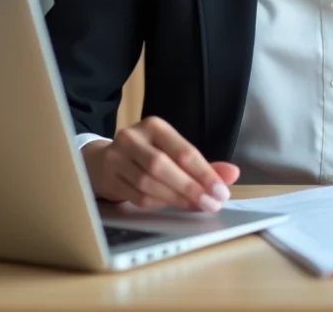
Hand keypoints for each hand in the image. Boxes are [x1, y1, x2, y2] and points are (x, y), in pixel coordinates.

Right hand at [82, 116, 238, 211]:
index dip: (204, 173)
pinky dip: (158, 203)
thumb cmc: (145, 155)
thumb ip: (202, 164)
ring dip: (176, 198)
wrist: (100, 160)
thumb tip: (232, 174)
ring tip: (196, 206)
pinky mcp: (109, 178)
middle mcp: (132, 138)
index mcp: (154, 126)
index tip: (222, 191)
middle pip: (163, 166)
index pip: (183, 151)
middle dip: (190, 187)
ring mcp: (116, 158)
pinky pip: (137, 196)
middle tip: (211, 203)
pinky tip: (172, 206)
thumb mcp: (172, 151)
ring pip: (149, 183)